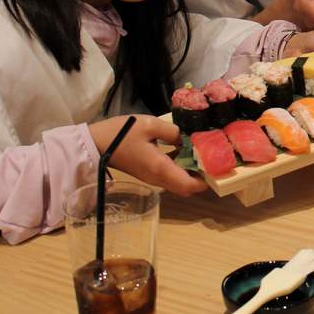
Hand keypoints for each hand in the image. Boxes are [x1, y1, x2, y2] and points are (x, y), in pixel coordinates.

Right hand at [88, 115, 205, 196]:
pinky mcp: (148, 173)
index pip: (189, 186)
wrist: (96, 144)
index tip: (217, 166)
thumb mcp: (151, 125)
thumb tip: (186, 138)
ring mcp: (152, 178)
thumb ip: (173, 132)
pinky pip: (170, 176)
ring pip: (178, 182)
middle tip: (213, 157)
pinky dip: (180, 168)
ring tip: (202, 151)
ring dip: (191, 172)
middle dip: (202, 176)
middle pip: (186, 187)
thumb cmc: (121, 134)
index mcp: (161, 169)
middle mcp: (158, 178)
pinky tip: (184, 149)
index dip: (206, 180)